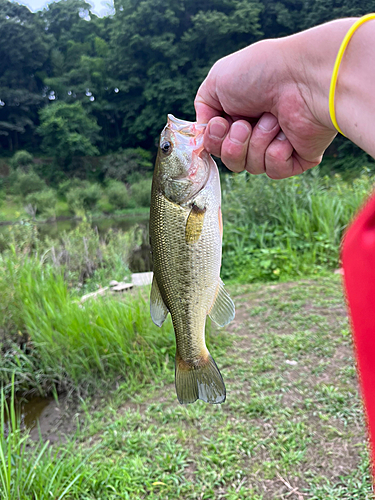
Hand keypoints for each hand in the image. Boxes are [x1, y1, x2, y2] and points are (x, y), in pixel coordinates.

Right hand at [195, 36, 338, 178]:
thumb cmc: (261, 72)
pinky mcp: (298, 158)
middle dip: (233, 145)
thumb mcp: (216, 81)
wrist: (301, 78)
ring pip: (251, 167)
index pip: (216, 144)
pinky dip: (275, 153)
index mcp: (239, 114)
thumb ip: (203, 108)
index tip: (220, 124)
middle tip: (245, 123)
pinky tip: (285, 133)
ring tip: (271, 119)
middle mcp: (257, 130)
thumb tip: (205, 132)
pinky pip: (274, 171)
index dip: (214, 140)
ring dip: (256, 143)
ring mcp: (277, 144)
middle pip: (231, 160)